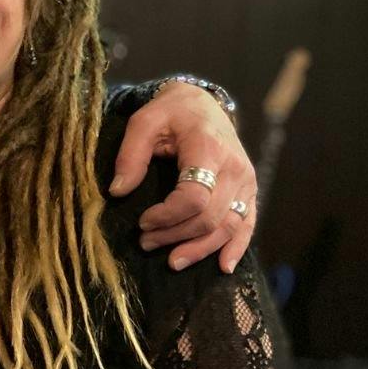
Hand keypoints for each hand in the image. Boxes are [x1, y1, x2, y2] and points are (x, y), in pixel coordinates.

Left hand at [109, 81, 256, 272]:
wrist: (202, 103)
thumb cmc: (170, 113)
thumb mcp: (143, 122)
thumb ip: (129, 156)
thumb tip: (117, 191)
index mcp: (208, 149)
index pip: (194, 197)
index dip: (167, 216)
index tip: (142, 221)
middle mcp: (234, 167)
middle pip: (210, 217)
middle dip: (176, 235)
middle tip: (145, 242)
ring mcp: (246, 180)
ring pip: (229, 226)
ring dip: (200, 248)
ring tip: (172, 261)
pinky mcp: (250, 190)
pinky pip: (247, 223)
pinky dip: (236, 247)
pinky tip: (222, 266)